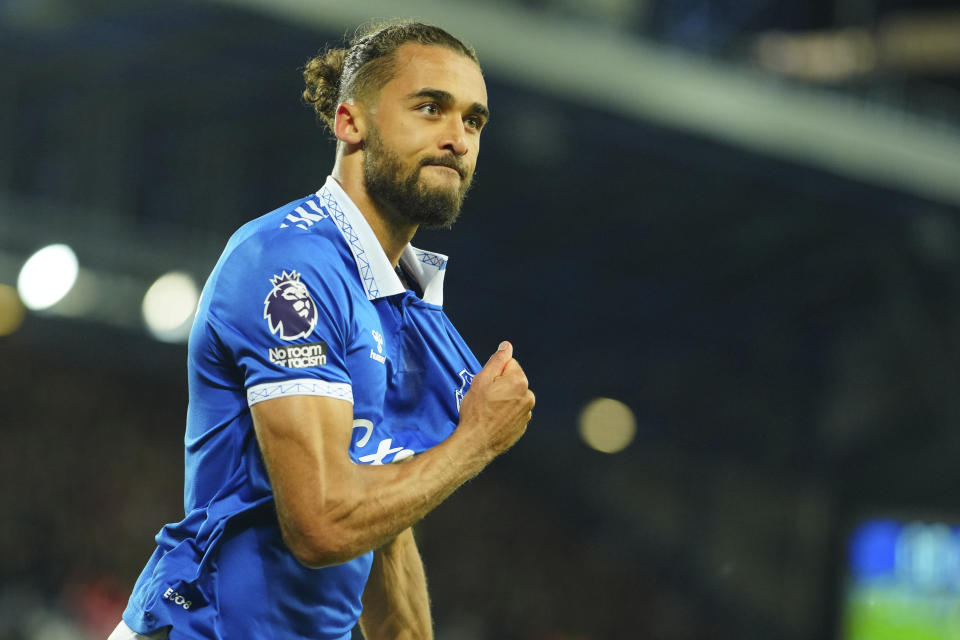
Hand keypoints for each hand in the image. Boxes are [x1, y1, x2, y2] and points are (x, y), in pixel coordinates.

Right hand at [457, 341, 534, 456]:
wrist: (476, 442)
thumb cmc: (476, 412)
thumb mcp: (482, 380)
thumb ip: (497, 360)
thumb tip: (506, 346)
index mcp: (520, 382)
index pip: (509, 364)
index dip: (495, 373)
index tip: (487, 385)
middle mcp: (528, 397)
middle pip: (513, 381)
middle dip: (500, 386)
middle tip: (486, 398)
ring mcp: (526, 413)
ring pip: (514, 397)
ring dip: (503, 400)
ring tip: (488, 410)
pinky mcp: (522, 426)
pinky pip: (514, 412)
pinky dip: (505, 413)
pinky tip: (493, 419)